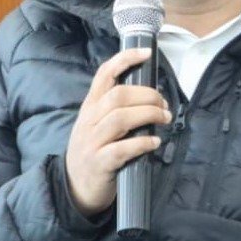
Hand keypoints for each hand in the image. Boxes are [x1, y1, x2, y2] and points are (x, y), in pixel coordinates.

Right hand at [64, 48, 169, 215]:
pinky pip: (122, 149)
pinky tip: (154, 142)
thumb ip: (115, 109)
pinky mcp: (99, 163)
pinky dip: (142, 143)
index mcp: (90, 107)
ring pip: (121, 119)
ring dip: (149, 115)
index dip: (124, 60)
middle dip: (147, 96)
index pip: (104, 75)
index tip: (146, 53)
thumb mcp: (96, 125)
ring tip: (164, 119)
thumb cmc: (93, 152)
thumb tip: (150, 96)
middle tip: (164, 104)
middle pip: (118, 96)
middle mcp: (89, 121)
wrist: (75, 188)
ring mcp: (92, 142)